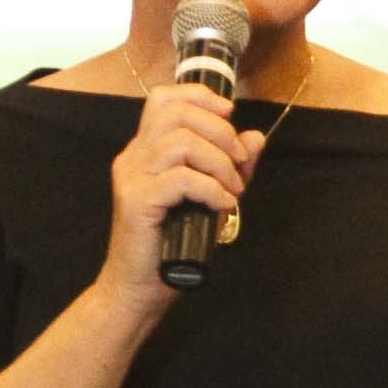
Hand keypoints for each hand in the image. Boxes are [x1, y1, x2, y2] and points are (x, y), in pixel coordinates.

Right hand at [103, 80, 267, 304]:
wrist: (139, 288)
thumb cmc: (173, 245)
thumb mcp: (210, 198)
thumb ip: (231, 167)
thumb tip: (255, 138)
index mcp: (145, 149)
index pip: (164, 99)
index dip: (201, 98)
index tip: (230, 117)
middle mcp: (134, 156)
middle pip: (176, 113)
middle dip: (220, 131)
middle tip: (238, 163)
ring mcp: (132, 176)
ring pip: (180, 142)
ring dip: (218, 162)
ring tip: (232, 189)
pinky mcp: (136, 200)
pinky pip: (181, 179)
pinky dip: (211, 188)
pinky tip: (222, 205)